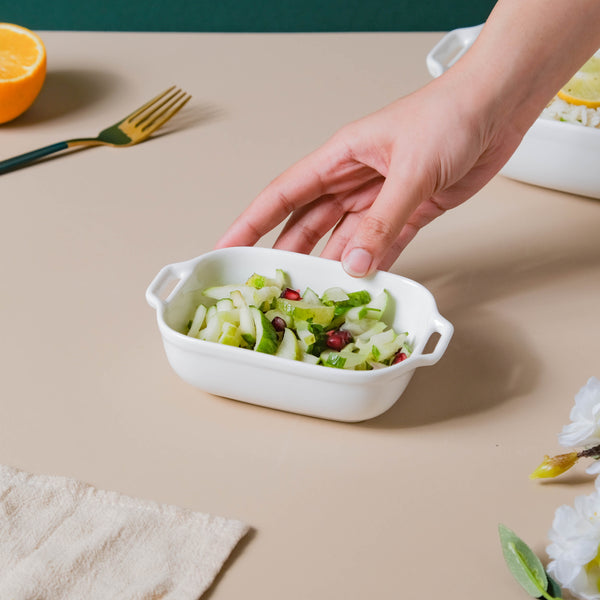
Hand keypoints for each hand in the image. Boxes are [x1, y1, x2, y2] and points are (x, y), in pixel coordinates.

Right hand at [216, 76, 524, 275]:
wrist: (499, 106)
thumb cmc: (450, 114)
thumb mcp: (410, 168)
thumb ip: (382, 221)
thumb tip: (354, 264)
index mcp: (341, 157)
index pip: (284, 193)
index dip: (252, 222)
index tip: (229, 245)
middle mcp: (355, 179)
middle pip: (309, 223)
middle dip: (289, 253)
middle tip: (274, 284)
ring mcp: (382, 197)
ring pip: (345, 238)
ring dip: (334, 265)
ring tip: (319, 293)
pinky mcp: (411, 210)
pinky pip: (384, 244)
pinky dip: (375, 264)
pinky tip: (363, 284)